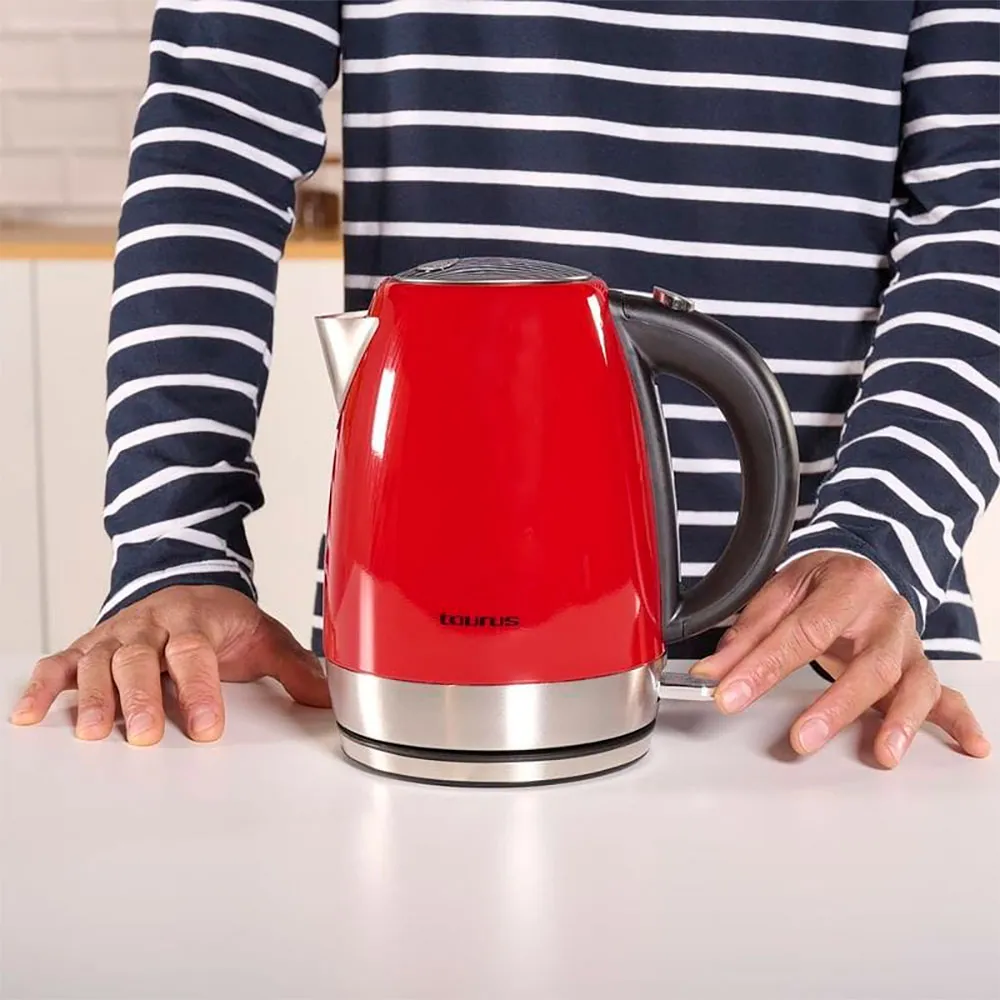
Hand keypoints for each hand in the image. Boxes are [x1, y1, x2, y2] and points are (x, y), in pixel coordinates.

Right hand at [9, 585, 329, 744]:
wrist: (187, 586)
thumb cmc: (222, 621)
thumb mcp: (263, 636)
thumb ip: (294, 666)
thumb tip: (329, 699)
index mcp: (196, 618)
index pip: (196, 652)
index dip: (200, 689)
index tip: (207, 728)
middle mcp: (151, 625)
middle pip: (140, 657)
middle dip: (142, 696)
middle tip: (145, 735)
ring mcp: (117, 635)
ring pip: (97, 661)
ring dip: (92, 696)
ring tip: (91, 733)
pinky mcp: (89, 647)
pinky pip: (60, 663)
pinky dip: (42, 685)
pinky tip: (28, 714)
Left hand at [691, 552, 990, 766]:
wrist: (868, 563)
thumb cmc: (824, 580)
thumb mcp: (781, 590)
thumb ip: (748, 632)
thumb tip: (713, 672)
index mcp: (848, 585)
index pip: (803, 631)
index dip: (763, 666)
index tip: (730, 695)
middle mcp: (886, 615)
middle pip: (868, 664)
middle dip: (834, 706)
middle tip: (801, 739)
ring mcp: (909, 643)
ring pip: (913, 683)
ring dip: (900, 721)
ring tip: (884, 753)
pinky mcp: (920, 667)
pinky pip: (946, 695)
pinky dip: (959, 721)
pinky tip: (969, 746)